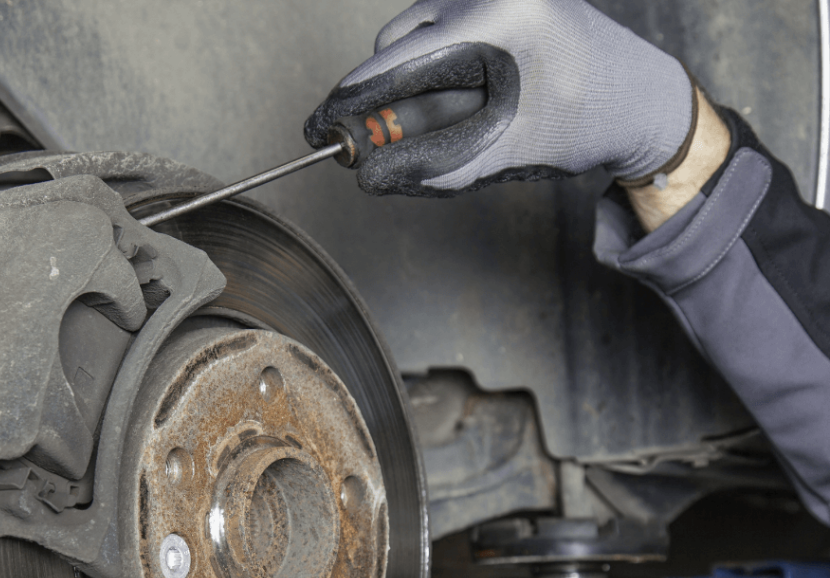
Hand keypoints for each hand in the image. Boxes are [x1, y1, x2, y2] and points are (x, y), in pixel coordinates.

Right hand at [304, 0, 694, 196]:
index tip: (323, 123)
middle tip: (376, 138)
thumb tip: (375, 177)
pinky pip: (442, 29)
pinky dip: (435, 67)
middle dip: (385, 92)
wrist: (638, 99)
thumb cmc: (587, 121)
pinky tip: (459, 97)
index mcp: (500, 16)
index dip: (355, 95)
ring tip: (437, 121)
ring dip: (412, 80)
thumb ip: (436, 167)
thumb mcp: (508, 151)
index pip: (403, 56)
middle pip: (402, 39)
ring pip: (418, 32)